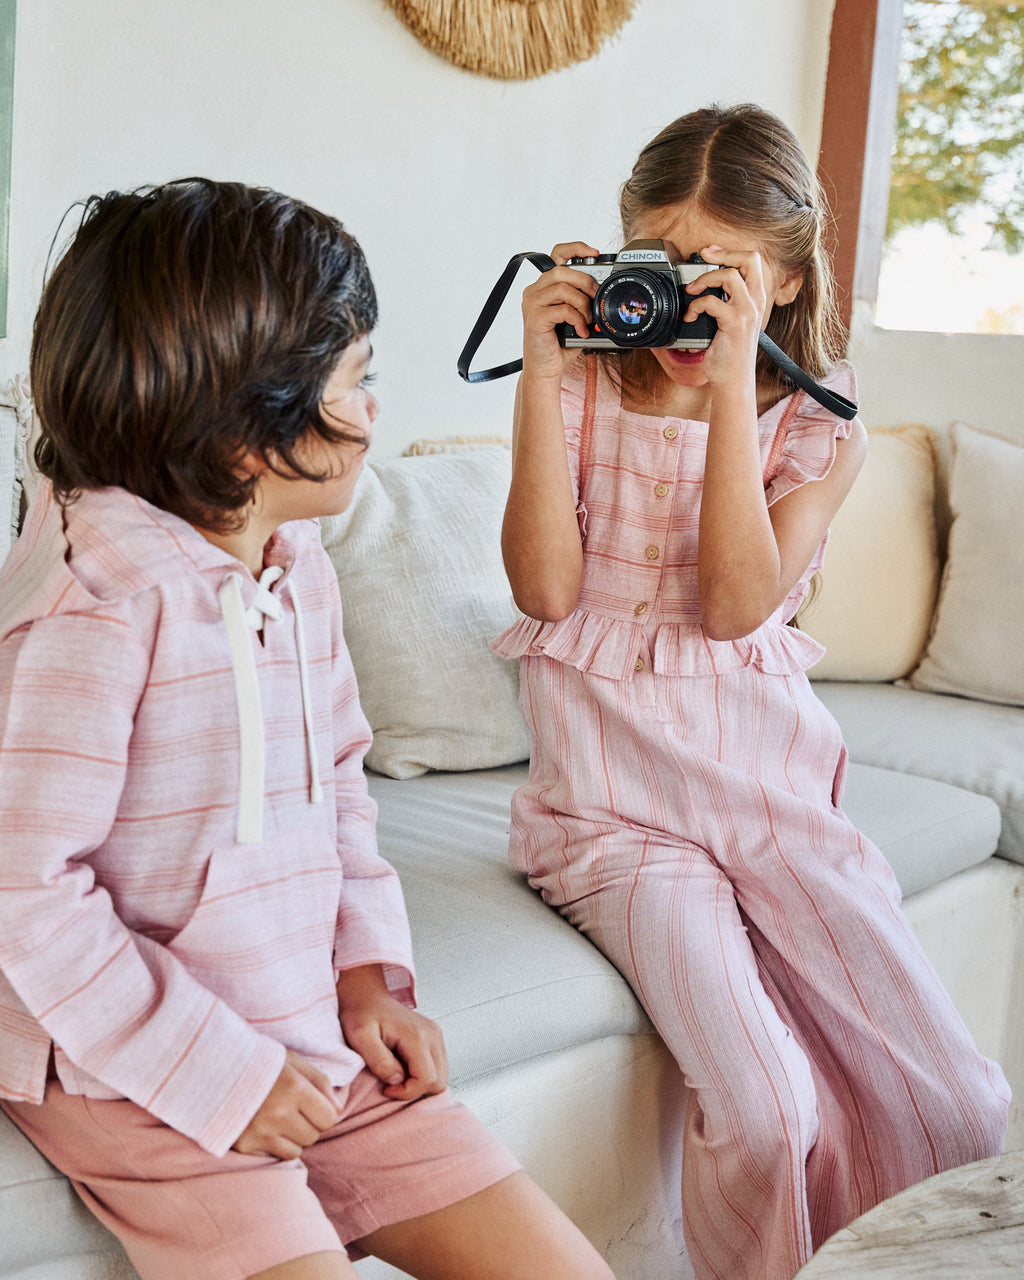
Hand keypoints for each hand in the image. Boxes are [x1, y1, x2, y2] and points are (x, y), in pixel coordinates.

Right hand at [232, 1049, 340, 1159]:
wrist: (214, 1069)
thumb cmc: (260, 1062)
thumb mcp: (293, 1061)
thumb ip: (320, 1082)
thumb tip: (339, 1110)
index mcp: (295, 1088)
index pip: (329, 1118)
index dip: (323, 1111)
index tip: (311, 1103)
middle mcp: (279, 1113)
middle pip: (314, 1136)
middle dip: (308, 1124)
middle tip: (291, 1108)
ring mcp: (261, 1132)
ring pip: (297, 1150)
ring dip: (293, 1138)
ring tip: (277, 1117)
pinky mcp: (245, 1146)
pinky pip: (275, 1156)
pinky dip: (274, 1145)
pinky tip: (264, 1126)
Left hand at [336, 964, 447, 1101]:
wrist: (367, 997)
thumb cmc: (361, 1015)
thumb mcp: (360, 1038)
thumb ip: (379, 1061)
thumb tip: (397, 1080)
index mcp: (417, 1036)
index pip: (428, 1079)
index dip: (407, 1092)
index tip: (386, 1087)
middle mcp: (433, 1035)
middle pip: (438, 1082)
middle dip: (415, 1090)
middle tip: (391, 1083)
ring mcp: (436, 1036)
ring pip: (440, 1077)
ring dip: (418, 1084)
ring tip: (395, 1074)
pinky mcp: (434, 1039)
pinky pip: (436, 1069)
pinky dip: (421, 1076)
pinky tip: (402, 1068)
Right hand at [520, 241, 600, 382]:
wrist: (545, 368)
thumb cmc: (560, 344)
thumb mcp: (574, 316)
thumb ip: (582, 299)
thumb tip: (602, 289)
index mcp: (543, 286)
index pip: (557, 254)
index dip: (577, 248)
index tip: (595, 253)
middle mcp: (534, 290)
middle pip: (563, 270)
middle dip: (586, 282)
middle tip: (596, 298)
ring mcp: (532, 303)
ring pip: (563, 288)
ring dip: (582, 303)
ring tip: (588, 319)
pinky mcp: (535, 317)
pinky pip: (562, 309)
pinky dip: (577, 319)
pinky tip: (582, 331)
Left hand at [681, 245, 768, 388]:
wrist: (733, 379)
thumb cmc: (729, 353)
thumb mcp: (731, 322)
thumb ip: (725, 302)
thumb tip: (702, 284)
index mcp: (756, 298)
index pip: (753, 261)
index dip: (731, 251)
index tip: (711, 252)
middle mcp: (756, 301)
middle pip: (749, 259)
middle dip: (724, 253)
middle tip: (703, 257)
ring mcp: (747, 311)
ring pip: (729, 276)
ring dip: (705, 278)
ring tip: (691, 290)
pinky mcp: (734, 323)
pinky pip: (712, 301)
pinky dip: (696, 305)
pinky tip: (690, 316)